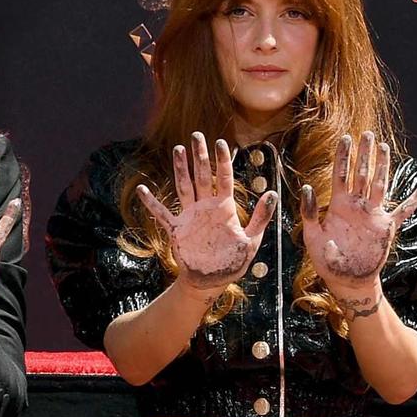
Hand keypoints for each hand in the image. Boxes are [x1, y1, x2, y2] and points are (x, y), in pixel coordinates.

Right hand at [136, 133, 276, 293]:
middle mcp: (206, 207)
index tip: (221, 142)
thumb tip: (272, 193)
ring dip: (181, 169)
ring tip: (178, 150)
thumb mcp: (251, 240)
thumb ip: (260, 218)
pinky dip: (151, 202)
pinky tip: (143, 190)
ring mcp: (189, 216)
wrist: (211, 281)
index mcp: (225, 208)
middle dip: (200, 155)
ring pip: (184, 186)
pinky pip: (161, 213)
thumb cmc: (233, 262)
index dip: (223, 160)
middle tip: (197, 135)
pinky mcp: (176, 229)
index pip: (224, 178)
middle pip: (202, 175)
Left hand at [302, 133, 416, 312]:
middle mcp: (356, 205)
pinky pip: (402, 212)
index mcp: (338, 204)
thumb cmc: (324, 257)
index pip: (340, 174)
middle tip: (367, 133)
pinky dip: (413, 201)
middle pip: (361, 173)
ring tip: (384, 147)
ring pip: (379, 184)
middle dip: (364, 153)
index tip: (345, 138)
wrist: (344, 277)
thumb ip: (310, 212)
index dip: (343, 156)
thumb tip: (307, 188)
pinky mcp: (385, 227)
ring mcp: (372, 214)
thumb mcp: (312, 234)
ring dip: (382, 166)